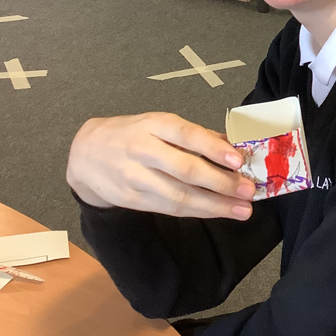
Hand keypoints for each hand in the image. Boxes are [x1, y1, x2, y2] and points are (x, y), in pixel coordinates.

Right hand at [66, 112, 255, 219]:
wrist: (86, 154)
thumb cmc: (132, 134)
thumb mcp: (159, 123)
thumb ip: (195, 134)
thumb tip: (233, 145)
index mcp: (154, 125)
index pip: (187, 135)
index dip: (213, 148)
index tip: (238, 160)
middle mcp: (144, 150)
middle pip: (186, 170)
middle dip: (221, 183)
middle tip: (249, 191)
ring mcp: (136, 178)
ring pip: (179, 196)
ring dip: (214, 205)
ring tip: (241, 209)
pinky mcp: (133, 200)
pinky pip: (170, 208)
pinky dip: (197, 211)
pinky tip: (217, 211)